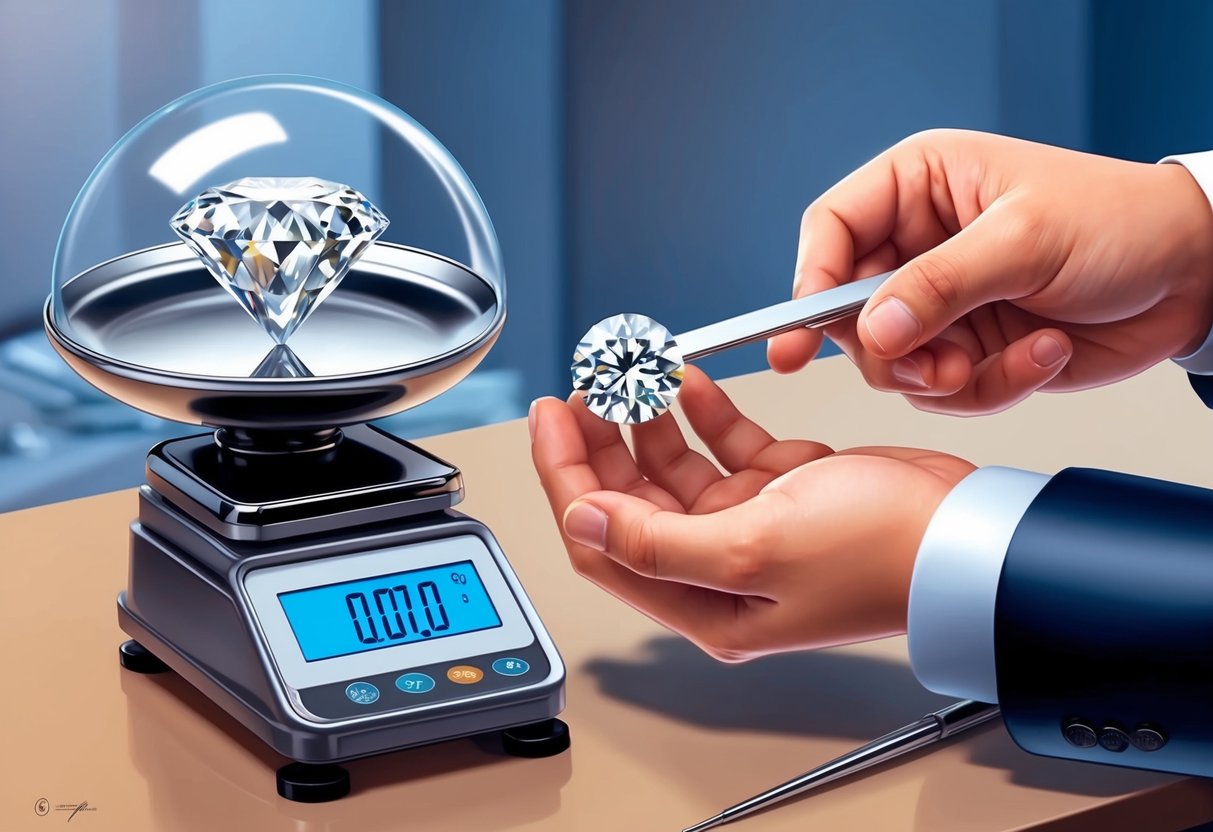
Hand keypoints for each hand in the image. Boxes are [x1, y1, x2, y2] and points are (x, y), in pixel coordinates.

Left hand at [529, 367, 973, 660]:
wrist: (967, 535)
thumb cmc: (883, 554)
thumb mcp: (755, 547)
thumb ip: (659, 542)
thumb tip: (582, 521)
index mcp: (705, 600)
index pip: (602, 539)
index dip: (564, 475)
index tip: (549, 416)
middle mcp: (720, 567)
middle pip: (628, 499)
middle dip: (599, 440)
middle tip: (585, 385)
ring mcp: (750, 525)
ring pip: (671, 467)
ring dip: (647, 418)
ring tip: (630, 372)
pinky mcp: (782, 489)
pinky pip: (723, 445)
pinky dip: (702, 411)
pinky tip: (685, 381)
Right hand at [768, 129, 1212, 414]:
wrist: (1195, 275)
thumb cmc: (1120, 221)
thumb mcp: (1024, 240)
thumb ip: (939, 285)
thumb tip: (873, 330)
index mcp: (919, 186)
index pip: (832, 232)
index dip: (809, 284)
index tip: (799, 339)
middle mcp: (919, 244)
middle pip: (850, 310)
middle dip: (888, 349)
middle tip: (929, 362)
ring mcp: (943, 300)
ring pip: (893, 361)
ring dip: (942, 375)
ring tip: (991, 359)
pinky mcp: (971, 345)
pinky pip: (945, 388)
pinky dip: (991, 385)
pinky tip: (1042, 352)